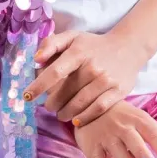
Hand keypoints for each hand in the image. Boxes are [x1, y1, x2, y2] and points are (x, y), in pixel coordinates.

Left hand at [24, 29, 145, 124]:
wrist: (128, 47)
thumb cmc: (93, 45)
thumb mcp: (72, 37)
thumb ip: (51, 44)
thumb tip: (36, 60)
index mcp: (78, 52)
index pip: (55, 72)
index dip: (39, 86)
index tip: (27, 96)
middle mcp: (92, 67)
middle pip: (65, 92)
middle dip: (52, 103)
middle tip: (48, 106)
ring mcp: (106, 80)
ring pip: (80, 104)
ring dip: (65, 113)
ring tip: (60, 114)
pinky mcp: (118, 91)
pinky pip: (98, 109)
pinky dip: (85, 118)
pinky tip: (76, 120)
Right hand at [74, 102, 156, 157]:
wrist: (90, 106)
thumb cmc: (124, 118)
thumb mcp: (144, 123)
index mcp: (139, 120)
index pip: (154, 134)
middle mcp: (122, 126)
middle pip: (133, 139)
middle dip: (142, 153)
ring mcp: (105, 134)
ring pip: (116, 150)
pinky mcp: (91, 144)